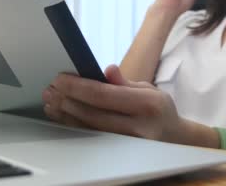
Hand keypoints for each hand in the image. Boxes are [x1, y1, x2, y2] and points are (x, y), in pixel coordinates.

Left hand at [42, 65, 186, 143]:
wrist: (174, 139)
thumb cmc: (158, 110)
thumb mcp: (149, 89)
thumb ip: (125, 82)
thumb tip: (107, 70)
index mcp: (147, 105)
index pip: (103, 95)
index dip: (78, 86)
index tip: (61, 79)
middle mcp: (137, 127)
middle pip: (92, 114)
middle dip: (67, 100)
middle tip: (51, 89)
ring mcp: (128, 145)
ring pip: (88, 129)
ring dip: (65, 114)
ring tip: (51, 102)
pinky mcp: (118, 155)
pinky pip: (91, 139)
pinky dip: (74, 126)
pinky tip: (63, 117)